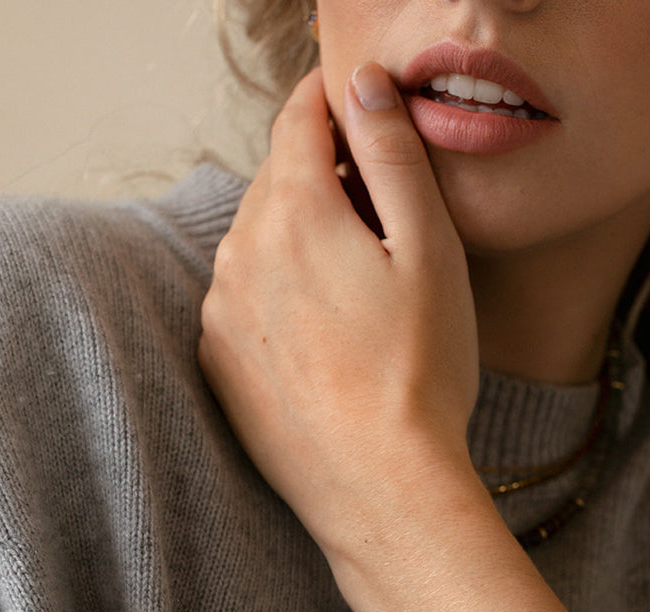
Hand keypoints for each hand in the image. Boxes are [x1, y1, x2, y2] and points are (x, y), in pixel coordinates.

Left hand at [198, 66, 479, 560]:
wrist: (382, 490)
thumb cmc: (420, 375)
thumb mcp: (430, 251)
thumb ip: (393, 154)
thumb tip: (364, 84)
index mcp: (294, 213)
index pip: (299, 120)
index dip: (332, 103)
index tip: (359, 110)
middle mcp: (240, 254)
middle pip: (277, 182)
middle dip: (322, 178)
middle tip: (379, 212)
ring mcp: (221, 314)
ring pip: (258, 243)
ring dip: (299, 241)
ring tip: (358, 287)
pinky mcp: (219, 366)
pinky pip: (244, 302)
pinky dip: (277, 297)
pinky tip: (326, 337)